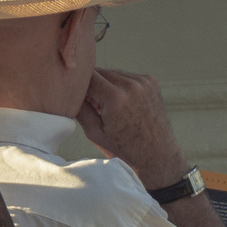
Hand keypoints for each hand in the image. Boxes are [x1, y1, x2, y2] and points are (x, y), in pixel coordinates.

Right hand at [77, 69, 188, 190]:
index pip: (87, 77)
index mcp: (115, 99)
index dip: (79, 86)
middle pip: (100, 71)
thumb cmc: (124, 149)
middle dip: (93, 84)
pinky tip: (123, 103)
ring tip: (109, 106)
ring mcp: (143, 81)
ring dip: (107, 84)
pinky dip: (121, 85)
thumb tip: (69, 91)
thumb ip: (80, 108)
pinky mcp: (151, 81)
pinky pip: (127, 76)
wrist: (157, 154)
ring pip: (113, 73)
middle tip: (93, 104)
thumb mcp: (94, 133)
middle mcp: (131, 86)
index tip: (77, 96)